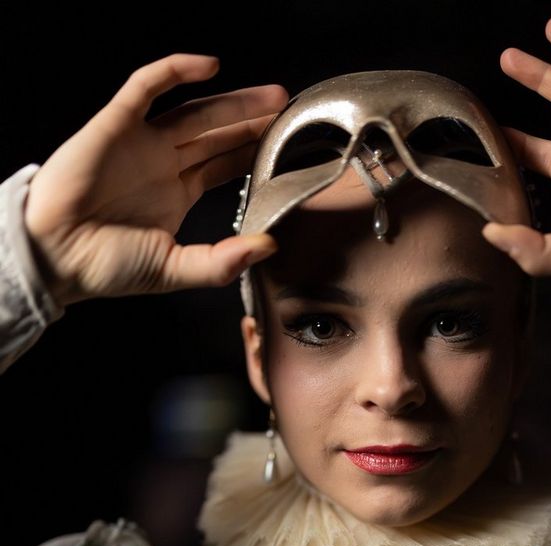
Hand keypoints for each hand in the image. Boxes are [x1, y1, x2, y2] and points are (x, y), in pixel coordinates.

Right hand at [23, 54, 288, 305]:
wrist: (57, 254)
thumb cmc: (108, 267)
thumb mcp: (175, 271)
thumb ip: (222, 263)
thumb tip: (269, 246)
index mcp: (177, 196)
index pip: (225, 167)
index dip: (255, 156)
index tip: (290, 151)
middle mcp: (164, 164)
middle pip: (219, 135)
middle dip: (254, 123)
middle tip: (291, 114)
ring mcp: (143, 142)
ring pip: (197, 112)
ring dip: (234, 102)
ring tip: (273, 98)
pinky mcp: (119, 123)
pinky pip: (148, 87)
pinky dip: (177, 71)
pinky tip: (210, 68)